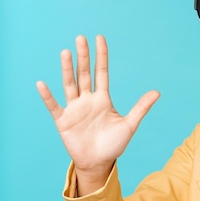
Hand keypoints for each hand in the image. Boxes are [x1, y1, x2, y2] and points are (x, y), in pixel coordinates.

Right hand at [36, 35, 159, 194]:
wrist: (99, 162)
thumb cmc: (114, 144)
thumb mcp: (130, 125)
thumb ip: (141, 108)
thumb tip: (157, 92)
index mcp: (103, 99)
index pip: (102, 73)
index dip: (101, 56)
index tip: (99, 38)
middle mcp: (87, 100)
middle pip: (85, 74)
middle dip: (83, 57)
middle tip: (81, 38)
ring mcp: (74, 109)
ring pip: (70, 85)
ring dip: (67, 69)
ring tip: (66, 52)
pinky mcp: (63, 121)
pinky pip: (54, 106)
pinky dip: (47, 96)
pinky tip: (41, 84)